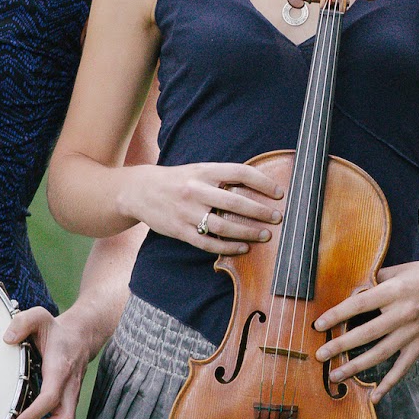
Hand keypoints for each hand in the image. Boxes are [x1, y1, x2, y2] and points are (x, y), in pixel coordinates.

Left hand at [5, 304, 111, 418]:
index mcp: (60, 368)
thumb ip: (22, 322)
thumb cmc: (56, 331)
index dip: (34, 414)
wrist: (82, 336)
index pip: (51, 397)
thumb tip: (8, 340)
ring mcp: (71, 397)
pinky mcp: (68, 403)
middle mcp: (69, 387)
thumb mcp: (39, 317)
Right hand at [120, 162, 282, 255]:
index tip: (279, 192)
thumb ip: (222, 177)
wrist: (140, 191)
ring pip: (223, 226)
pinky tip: (243, 248)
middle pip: (234, 202)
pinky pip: (208, 243)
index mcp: (204, 171)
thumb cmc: (178, 180)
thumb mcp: (198, 169)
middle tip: (277, 217)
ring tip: (265, 235)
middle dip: (260, 211)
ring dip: (248, 232)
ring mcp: (187, 212)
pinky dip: (228, 247)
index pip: (239, 172)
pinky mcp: (180, 231)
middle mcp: (196, 190)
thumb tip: (258, 185)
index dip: (262, 182)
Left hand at [310, 258, 418, 403]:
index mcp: (394, 291)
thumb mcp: (398, 270)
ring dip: (356, 367)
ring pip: (381, 353)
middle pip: (367, 333)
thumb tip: (350, 292)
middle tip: (320, 355)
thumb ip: (374, 281)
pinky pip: (403, 367)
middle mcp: (403, 313)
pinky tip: (374, 395)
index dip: (338, 315)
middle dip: (341, 345)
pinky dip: (389, 383)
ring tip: (336, 376)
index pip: (360, 304)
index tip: (319, 325)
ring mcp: (413, 331)